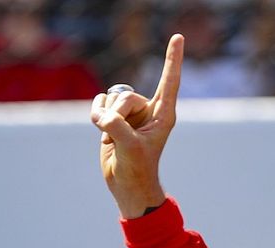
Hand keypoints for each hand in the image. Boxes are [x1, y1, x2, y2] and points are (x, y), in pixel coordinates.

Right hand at [91, 34, 183, 218]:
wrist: (126, 184)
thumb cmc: (137, 169)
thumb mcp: (129, 148)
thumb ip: (116, 126)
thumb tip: (103, 114)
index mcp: (164, 115)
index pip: (169, 81)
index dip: (173, 58)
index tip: (178, 37)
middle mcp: (149, 110)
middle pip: (126, 96)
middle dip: (116, 116)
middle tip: (119, 137)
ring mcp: (131, 113)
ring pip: (110, 99)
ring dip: (104, 119)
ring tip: (113, 139)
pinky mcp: (114, 117)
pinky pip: (99, 103)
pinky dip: (95, 117)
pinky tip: (104, 135)